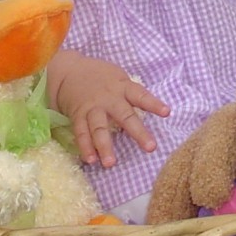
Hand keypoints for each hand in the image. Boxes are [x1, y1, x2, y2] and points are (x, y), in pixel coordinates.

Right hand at [49, 50, 169, 166]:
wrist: (69, 71)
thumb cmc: (101, 77)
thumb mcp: (119, 77)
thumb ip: (131, 93)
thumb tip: (150, 108)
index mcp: (123, 87)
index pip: (141, 95)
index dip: (154, 104)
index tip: (167, 112)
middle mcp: (109, 99)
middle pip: (125, 116)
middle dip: (138, 132)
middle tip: (150, 148)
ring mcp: (92, 108)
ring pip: (99, 128)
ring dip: (104, 146)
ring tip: (110, 163)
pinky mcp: (78, 116)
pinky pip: (81, 132)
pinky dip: (85, 147)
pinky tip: (91, 160)